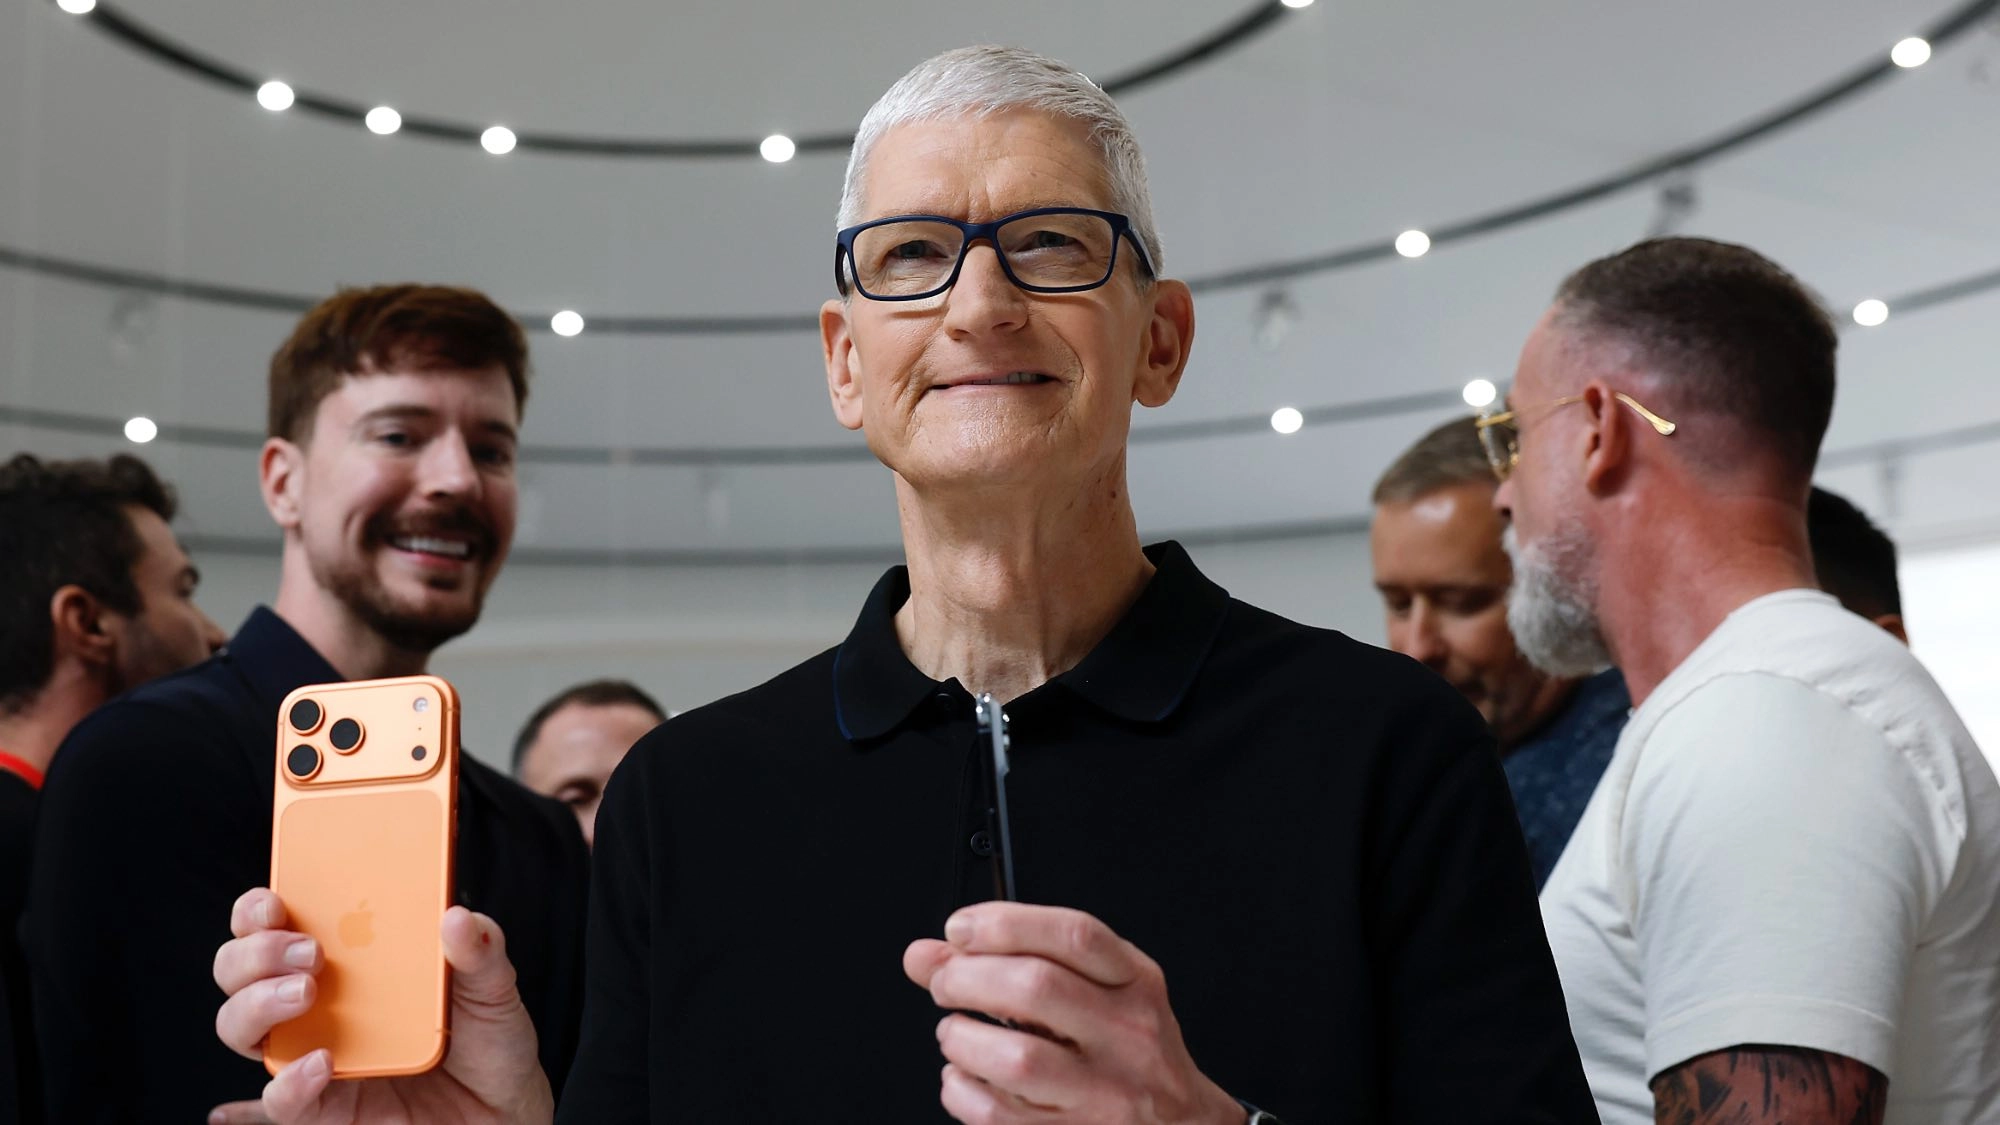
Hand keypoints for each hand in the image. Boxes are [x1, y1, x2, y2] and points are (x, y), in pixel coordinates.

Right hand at [211, 887, 553, 1124]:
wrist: (501, 1108)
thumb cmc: (486, 1039)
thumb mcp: (491, 985)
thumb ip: (480, 948)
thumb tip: (458, 916)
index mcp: (348, 959)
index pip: (277, 924)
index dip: (258, 910)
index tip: (275, 902)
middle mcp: (316, 1001)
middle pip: (241, 969)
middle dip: (256, 953)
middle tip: (308, 951)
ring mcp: (312, 1051)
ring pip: (241, 1025)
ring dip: (257, 1003)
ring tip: (306, 992)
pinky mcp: (323, 1105)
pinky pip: (281, 1099)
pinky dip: (290, 1082)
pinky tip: (321, 1062)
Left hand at [904, 902, 1241, 1124]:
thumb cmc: (1129, 1048)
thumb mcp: (1097, 988)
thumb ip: (1018, 959)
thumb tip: (925, 955)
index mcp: (1134, 983)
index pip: (1074, 935)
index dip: (1005, 924)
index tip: (960, 929)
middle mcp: (1127, 1034)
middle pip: (1036, 988)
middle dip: (968, 978)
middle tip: (945, 984)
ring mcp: (1106, 1092)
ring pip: (1016, 1059)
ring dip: (963, 1039)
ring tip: (956, 1033)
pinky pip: (998, 1115)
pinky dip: (961, 1090)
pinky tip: (964, 1076)